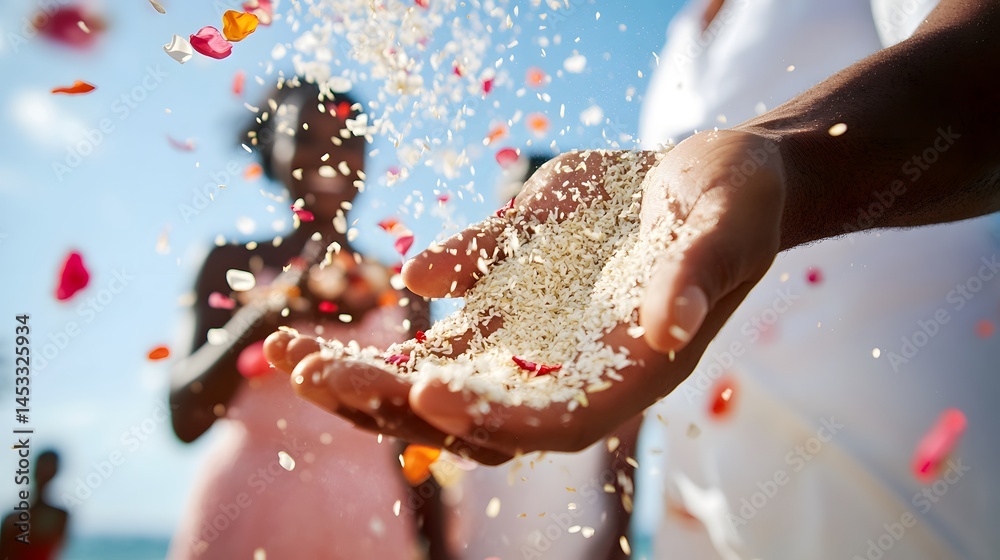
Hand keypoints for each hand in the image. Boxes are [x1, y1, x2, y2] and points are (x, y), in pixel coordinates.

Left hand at [265, 130, 786, 461]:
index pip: (559, 419)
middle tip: (321, 378)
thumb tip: (665, 327)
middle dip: (397, 403)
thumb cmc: (732, 202)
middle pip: (477, 409)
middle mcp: (568, 368)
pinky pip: (433, 323)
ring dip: (365, 375)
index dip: (497, 415)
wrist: (698, 178)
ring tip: (288, 355)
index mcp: (627, 371)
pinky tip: (316, 321)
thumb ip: (697, 277)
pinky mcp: (501, 296)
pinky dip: (379, 327)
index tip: (431, 394)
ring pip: (438, 376)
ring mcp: (528, 337)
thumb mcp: (725, 227)